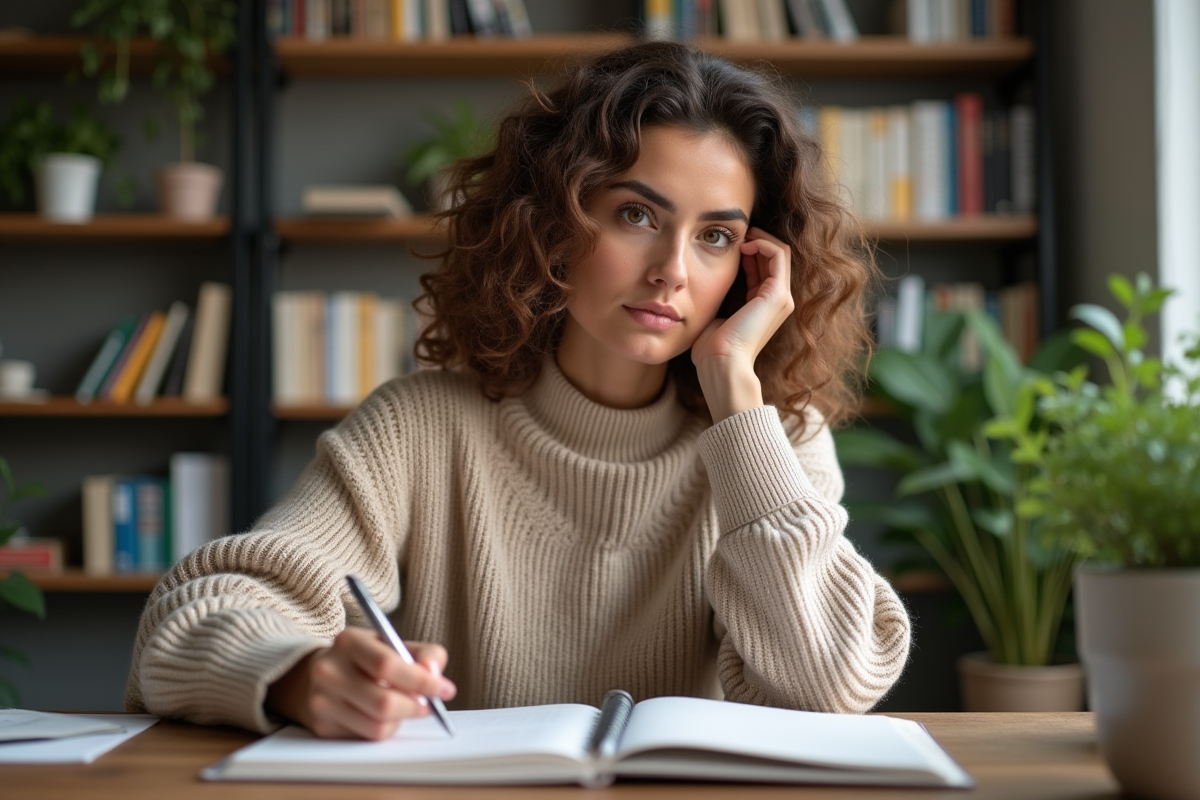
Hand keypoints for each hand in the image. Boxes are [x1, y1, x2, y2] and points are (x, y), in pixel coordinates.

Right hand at [265, 627, 456, 739]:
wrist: (316, 675)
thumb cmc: (366, 659)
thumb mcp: (394, 644)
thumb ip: (424, 654)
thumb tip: (434, 674)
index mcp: (349, 641)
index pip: (387, 665)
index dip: (421, 680)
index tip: (446, 689)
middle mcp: (329, 671)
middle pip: (383, 702)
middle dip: (415, 706)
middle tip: (429, 705)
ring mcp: (321, 701)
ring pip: (377, 725)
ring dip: (401, 720)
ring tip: (403, 706)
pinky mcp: (322, 725)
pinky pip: (366, 737)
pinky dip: (385, 729)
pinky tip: (381, 715)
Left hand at [691, 227, 794, 421]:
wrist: (721, 365)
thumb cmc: (712, 348)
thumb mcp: (714, 313)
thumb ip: (717, 296)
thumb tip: (703, 283)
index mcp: (763, 305)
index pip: (764, 266)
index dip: (749, 249)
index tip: (729, 243)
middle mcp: (778, 300)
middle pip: (774, 256)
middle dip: (756, 239)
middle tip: (736, 233)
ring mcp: (781, 297)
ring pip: (779, 251)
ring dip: (760, 238)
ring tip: (740, 236)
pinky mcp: (777, 295)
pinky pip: (778, 255)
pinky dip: (762, 243)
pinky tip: (743, 244)